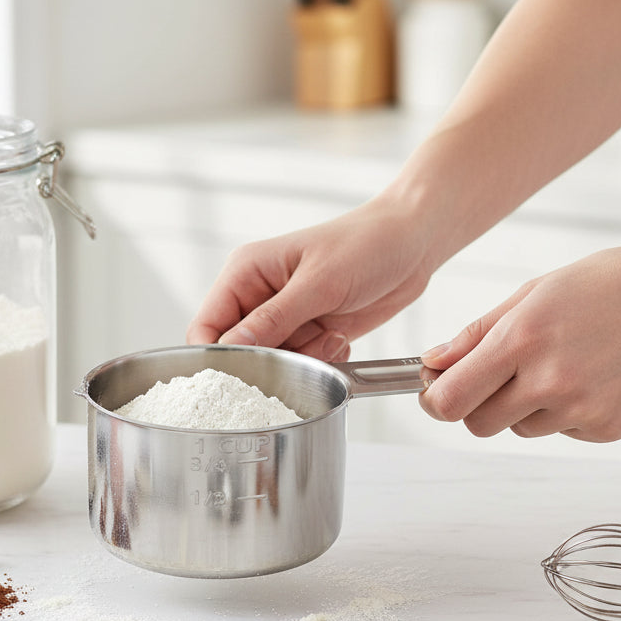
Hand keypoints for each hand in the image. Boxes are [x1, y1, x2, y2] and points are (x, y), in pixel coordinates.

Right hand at [186, 195, 432, 361]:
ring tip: (330, 337)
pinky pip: (301, 362)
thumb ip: (273, 318)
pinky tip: (340, 338)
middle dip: (269, 362)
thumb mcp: (320, 281)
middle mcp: (258, 296)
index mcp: (245, 273)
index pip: (207, 326)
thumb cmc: (366, 243)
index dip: (215, 358)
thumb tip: (231, 348)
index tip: (241, 377)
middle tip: (302, 353)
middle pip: (238, 352)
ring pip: (272, 362)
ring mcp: (285, 316)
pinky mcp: (309, 331)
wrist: (414, 243)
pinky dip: (321, 360)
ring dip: (302, 361)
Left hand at [418, 228, 620, 441]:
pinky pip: (561, 432)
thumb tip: (434, 362)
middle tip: (494, 377)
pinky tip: (588, 376)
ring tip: (556, 364)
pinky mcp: (610, 429)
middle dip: (475, 404)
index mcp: (523, 341)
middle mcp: (551, 381)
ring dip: (522, 407)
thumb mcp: (533, 293)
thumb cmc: (611, 284)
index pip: (450, 399)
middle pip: (478, 424)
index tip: (435, 391)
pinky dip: (562, 413)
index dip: (434, 399)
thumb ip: (477, 333)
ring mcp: (584, 410)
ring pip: (520, 429)